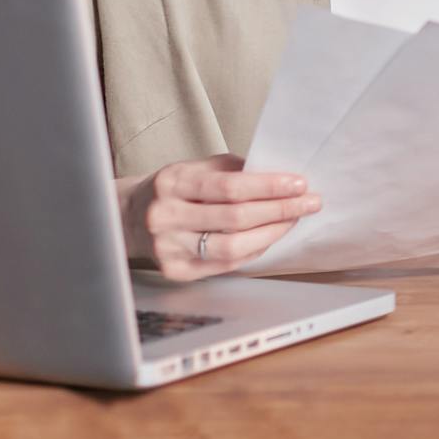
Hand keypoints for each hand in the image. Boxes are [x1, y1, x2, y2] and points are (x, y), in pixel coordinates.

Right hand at [115, 154, 320, 280]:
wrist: (129, 217)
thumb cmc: (174, 189)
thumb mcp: (196, 167)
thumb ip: (235, 170)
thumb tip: (282, 179)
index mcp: (172, 182)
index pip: (230, 186)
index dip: (269, 186)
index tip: (299, 183)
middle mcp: (166, 216)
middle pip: (235, 218)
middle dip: (280, 210)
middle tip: (310, 202)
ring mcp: (168, 248)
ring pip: (232, 247)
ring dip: (272, 233)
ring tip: (293, 220)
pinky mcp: (175, 272)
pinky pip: (226, 264)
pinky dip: (254, 250)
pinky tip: (270, 237)